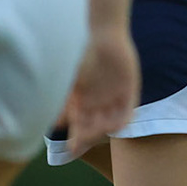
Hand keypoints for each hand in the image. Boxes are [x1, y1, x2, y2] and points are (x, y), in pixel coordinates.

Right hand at [57, 24, 138, 160]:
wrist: (103, 34)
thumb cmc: (81, 54)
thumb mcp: (70, 79)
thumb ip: (63, 101)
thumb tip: (56, 123)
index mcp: (83, 102)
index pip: (80, 127)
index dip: (77, 139)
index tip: (71, 150)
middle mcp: (99, 103)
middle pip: (94, 128)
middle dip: (87, 138)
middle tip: (80, 144)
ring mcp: (115, 98)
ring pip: (109, 123)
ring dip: (102, 131)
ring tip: (94, 134)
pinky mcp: (130, 91)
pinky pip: (127, 112)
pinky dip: (120, 121)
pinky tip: (112, 127)